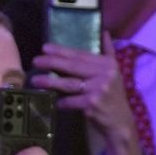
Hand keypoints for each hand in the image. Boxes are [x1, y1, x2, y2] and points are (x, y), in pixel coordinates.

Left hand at [32, 36, 145, 154]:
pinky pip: (70, 101)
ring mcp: (98, 91)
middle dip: (52, 63)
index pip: (81, 55)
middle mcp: (105, 76)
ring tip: (35, 80)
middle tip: (36, 61)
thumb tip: (104, 32)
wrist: (120, 122)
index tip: (45, 48)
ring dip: (50, 82)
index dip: (62, 51)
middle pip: (73, 67)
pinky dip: (62, 102)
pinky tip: (55, 101)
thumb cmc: (114, 96)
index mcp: (108, 65)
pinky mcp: (92, 105)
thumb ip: (108, 52)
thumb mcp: (115, 73)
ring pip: (69, 84)